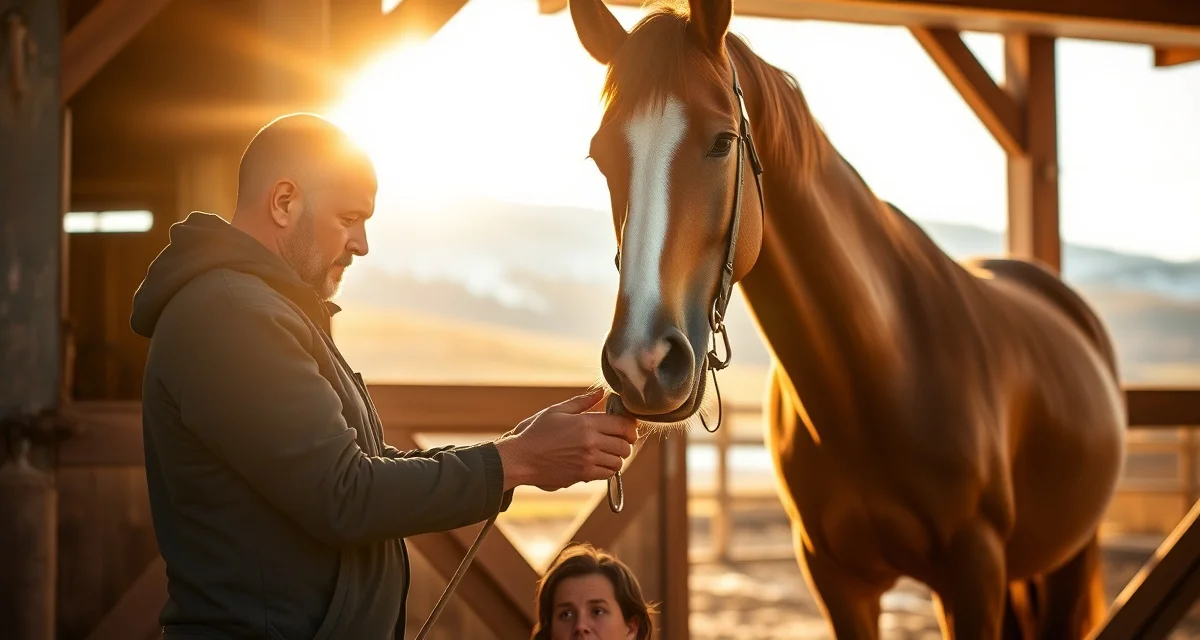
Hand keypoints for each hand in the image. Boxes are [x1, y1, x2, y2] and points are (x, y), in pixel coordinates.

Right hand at [495, 388, 637, 491]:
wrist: (522, 458)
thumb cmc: (537, 433)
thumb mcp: (557, 411)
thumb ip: (582, 402)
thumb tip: (601, 393)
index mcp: (586, 423)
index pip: (623, 425)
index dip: (631, 427)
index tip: (628, 428)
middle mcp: (591, 442)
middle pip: (625, 445)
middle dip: (625, 443)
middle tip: (619, 441)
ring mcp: (588, 460)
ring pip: (619, 461)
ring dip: (617, 457)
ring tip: (608, 453)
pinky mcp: (583, 475)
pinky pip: (608, 474)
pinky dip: (608, 469)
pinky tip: (599, 463)